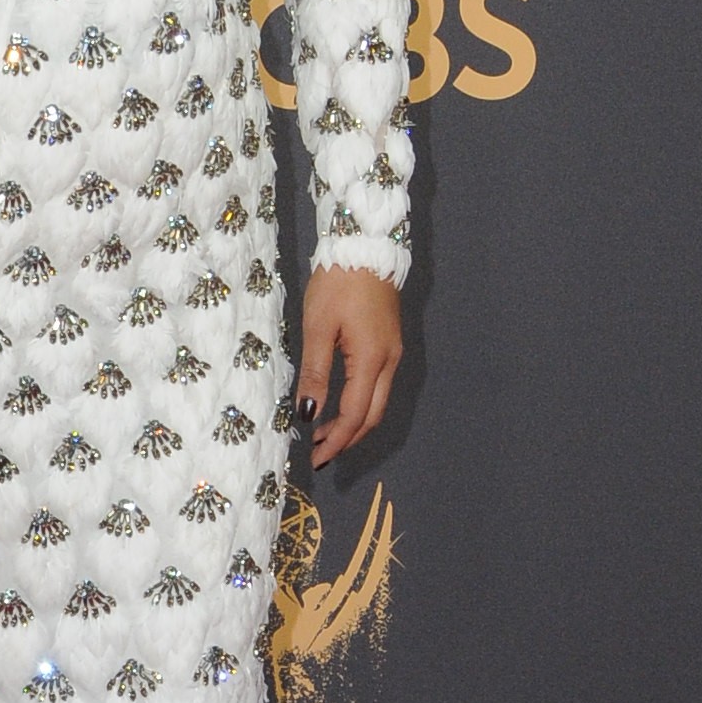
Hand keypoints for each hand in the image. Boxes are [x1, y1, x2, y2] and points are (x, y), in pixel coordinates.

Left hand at [295, 267, 402, 469]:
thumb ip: (315, 372)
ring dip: (352, 423)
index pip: (356, 415)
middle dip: (346, 439)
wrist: (365, 245)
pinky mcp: (388, 343)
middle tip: (318, 453)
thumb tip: (308, 413)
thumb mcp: (317, 326)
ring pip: (377, 402)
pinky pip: (377, 386)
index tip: (314, 457)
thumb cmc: (338, 282)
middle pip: (372, 415)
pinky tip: (337, 404)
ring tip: (322, 433)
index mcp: (372, 359)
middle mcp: (389, 361)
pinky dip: (358, 403)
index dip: (335, 440)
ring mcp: (392, 352)